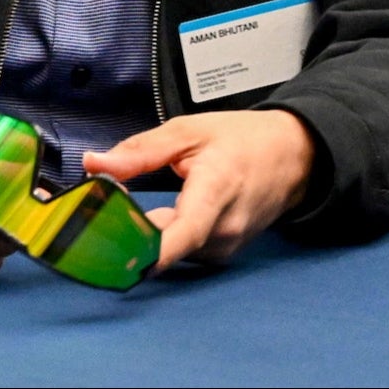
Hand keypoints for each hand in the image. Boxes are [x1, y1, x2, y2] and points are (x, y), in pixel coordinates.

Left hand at [83, 110, 313, 271]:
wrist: (294, 156)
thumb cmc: (244, 140)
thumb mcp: (188, 132)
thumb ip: (139, 151)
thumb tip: (95, 163)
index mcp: (215, 190)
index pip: (183, 233)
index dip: (148, 250)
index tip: (114, 256)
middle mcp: (223, 228)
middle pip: (164, 244)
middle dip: (130, 230)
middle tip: (106, 207)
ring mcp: (226, 246)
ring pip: (170, 250)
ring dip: (150, 233)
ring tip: (142, 205)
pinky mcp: (223, 254)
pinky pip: (184, 251)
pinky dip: (168, 236)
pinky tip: (169, 214)